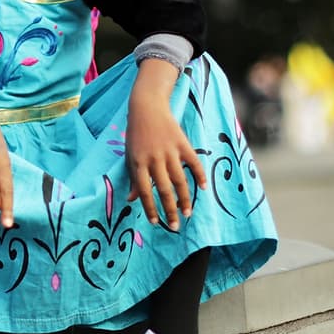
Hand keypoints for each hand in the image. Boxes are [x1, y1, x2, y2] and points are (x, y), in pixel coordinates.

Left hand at [125, 58, 206, 229]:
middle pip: (163, 189)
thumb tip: (131, 200)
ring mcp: (169, 151)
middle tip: (174, 226)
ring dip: (184, 198)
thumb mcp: (130, 156)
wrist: (146, 107)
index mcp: (138, 163)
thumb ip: (132, 178)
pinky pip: (193, 162)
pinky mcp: (182, 143)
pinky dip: (199, 175)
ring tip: (188, 213)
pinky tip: (203, 188)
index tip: (156, 222)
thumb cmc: (136, 134)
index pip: (144, 191)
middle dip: (169, 210)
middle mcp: (154, 158)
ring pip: (179, 180)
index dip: (150, 208)